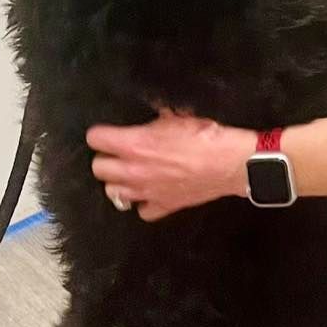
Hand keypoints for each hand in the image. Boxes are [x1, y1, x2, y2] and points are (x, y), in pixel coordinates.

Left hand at [87, 109, 253, 221]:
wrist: (231, 163)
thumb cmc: (207, 136)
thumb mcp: (179, 116)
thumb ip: (157, 118)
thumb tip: (153, 116)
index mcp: (134, 144)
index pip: (95, 139)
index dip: (101, 134)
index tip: (108, 133)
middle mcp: (133, 170)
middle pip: (98, 168)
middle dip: (106, 158)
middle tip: (119, 153)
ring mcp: (146, 192)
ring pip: (113, 193)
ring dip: (119, 182)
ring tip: (130, 174)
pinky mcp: (163, 206)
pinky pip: (141, 211)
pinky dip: (143, 203)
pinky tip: (150, 193)